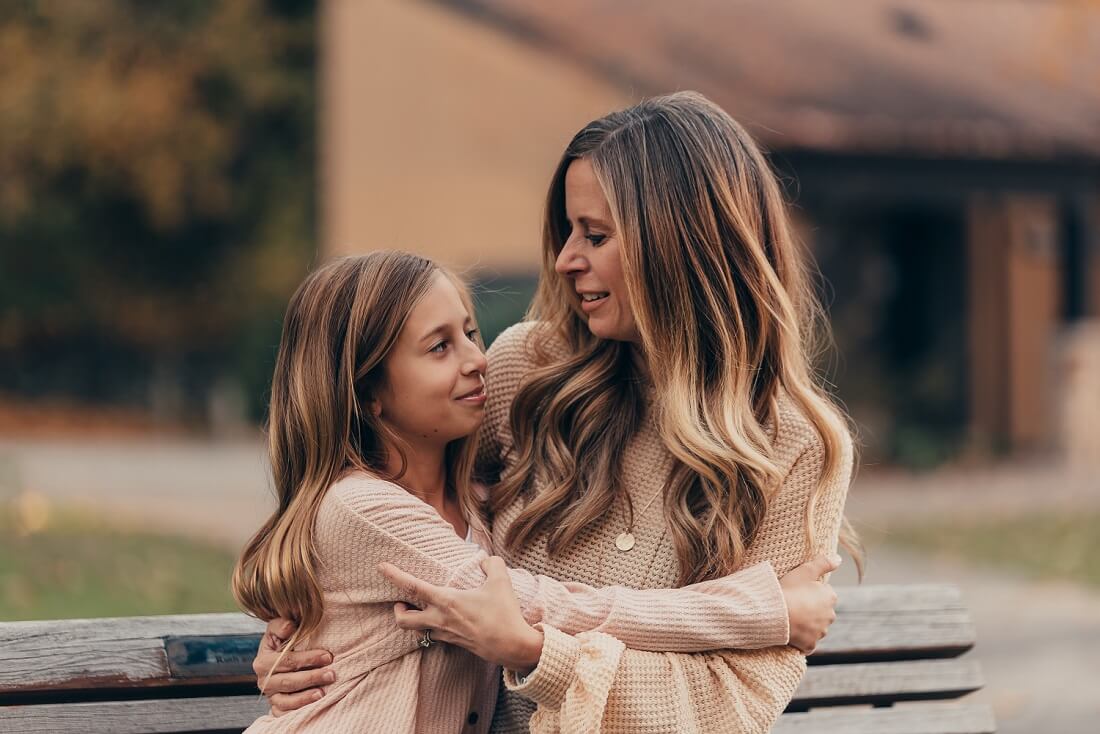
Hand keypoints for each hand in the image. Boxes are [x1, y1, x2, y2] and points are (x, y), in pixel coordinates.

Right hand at [253, 617, 335, 715]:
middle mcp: (264, 680)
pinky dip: (298, 711)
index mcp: (263, 661)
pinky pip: (285, 714)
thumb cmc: (284, 641)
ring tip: (323, 693)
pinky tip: (314, 705)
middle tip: (331, 674)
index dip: (308, 658)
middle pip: (288, 682)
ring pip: (286, 701)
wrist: (280, 658)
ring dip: (305, 697)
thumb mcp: (279, 629)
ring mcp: (270, 696)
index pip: (287, 661)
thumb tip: (289, 626)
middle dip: (311, 678)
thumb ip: (281, 625)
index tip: (328, 656)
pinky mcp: (276, 707)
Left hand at [378, 556, 543, 672]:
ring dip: (413, 619)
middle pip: (403, 619)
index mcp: (446, 601)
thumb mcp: (501, 581)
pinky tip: (442, 620)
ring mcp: (445, 634)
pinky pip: (433, 635)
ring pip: (417, 630)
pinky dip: (430, 627)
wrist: (512, 646)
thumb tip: (485, 561)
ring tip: (419, 609)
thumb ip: (492, 564)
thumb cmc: (504, 613)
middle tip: (401, 601)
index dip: (394, 575)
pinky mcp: (454, 643)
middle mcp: (440, 619)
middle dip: (397, 609)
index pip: (412, 586)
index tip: (381, 567)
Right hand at [779, 553, 840, 654]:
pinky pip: (808, 643)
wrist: (774, 613)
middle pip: (821, 611)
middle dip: (811, 609)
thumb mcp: (805, 570)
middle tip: (793, 603)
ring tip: (790, 617)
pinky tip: (792, 634)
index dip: (810, 591)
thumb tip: (839, 559)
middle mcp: (830, 616)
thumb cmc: (788, 590)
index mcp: (830, 597)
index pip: (824, 593)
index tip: (797, 591)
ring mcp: (820, 632)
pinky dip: (802, 640)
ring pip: (816, 627)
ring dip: (807, 625)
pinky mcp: (810, 644)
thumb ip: (823, 563)